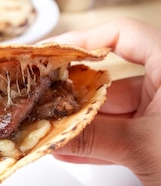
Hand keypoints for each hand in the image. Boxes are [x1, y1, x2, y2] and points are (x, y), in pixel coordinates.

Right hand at [51, 17, 160, 185]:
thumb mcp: (142, 148)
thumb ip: (92, 138)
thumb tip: (53, 134)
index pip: (123, 35)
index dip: (84, 40)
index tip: (52, 54)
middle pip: (114, 77)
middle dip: (76, 94)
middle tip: (43, 99)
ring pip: (117, 110)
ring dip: (83, 124)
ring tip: (51, 130)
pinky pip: (125, 132)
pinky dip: (100, 141)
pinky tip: (72, 150)